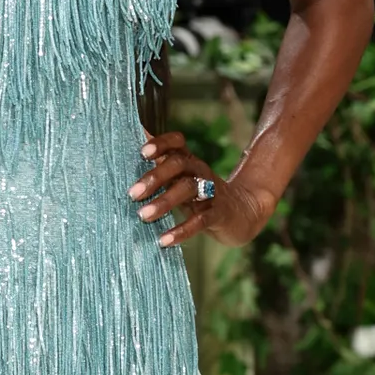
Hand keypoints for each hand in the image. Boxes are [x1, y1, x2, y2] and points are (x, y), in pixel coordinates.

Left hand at [129, 132, 266, 247]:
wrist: (241, 213)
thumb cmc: (198, 195)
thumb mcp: (180, 178)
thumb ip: (159, 162)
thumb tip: (135, 134)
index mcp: (188, 161)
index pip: (176, 143)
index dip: (161, 144)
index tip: (142, 153)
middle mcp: (200, 171)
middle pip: (179, 164)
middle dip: (155, 177)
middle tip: (133, 194)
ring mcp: (211, 192)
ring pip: (188, 190)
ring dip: (164, 202)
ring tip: (143, 216)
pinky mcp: (219, 214)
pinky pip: (201, 220)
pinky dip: (182, 230)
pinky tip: (164, 241)